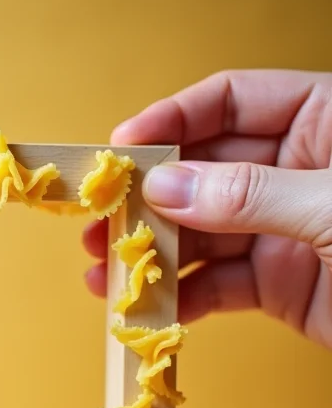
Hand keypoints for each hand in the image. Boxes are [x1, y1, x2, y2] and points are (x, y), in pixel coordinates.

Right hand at [83, 69, 331, 345]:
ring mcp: (283, 231)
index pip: (231, 102)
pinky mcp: (279, 286)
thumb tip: (166, 188)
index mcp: (324, 122)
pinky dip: (180, 298)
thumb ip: (251, 196)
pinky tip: (146, 305)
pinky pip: (217, 287)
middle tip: (99, 221)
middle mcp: (295, 173)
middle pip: (201, 173)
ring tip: (104, 272)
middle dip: (147, 199)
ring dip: (150, 254)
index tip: (123, 148)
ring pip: (200, 235)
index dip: (172, 120)